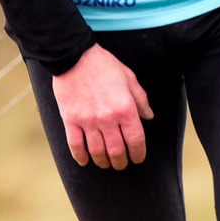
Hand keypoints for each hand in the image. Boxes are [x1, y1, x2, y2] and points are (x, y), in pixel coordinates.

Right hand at [51, 46, 152, 168]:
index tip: (138, 158)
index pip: (136, 140)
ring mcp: (87, 121)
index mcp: (125, 108)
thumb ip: (140, 99)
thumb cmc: (104, 65)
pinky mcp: (70, 120)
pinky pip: (75, 145)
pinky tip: (85, 161)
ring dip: (103, 162)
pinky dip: (80, 156)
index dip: (138, 153)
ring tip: (105, 163)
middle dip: (120, 162)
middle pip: (116, 150)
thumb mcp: (129, 77)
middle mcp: (107, 118)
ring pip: (97, 151)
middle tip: (121, 164)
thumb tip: (149, 116)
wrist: (75, 56)